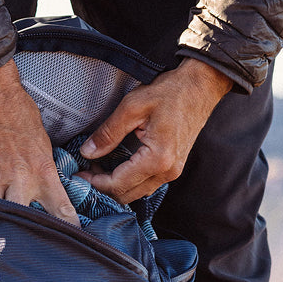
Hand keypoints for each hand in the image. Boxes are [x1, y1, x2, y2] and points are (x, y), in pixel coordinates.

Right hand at [0, 61, 80, 226]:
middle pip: (25, 219)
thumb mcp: (42, 142)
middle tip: (26, 251)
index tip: (71, 242)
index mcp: (43, 171)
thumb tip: (47, 188)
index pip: (60, 208)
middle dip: (26, 237)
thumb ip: (43, 169)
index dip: (67, 229)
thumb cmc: (18, 112)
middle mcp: (20, 178)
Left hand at [78, 59, 231, 204]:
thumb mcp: (132, 107)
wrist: (202, 86)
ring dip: (115, 185)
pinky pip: (145, 184)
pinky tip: (117, 166)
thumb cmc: (171, 92)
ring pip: (135, 193)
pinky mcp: (172, 168)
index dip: (95, 182)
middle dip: (103, 187)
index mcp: (157, 159)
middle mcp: (166, 172)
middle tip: (87, 171)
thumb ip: (108, 133)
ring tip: (99, 167)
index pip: (118, 184)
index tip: (80, 173)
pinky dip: (128, 181)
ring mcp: (171, 172)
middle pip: (126, 195)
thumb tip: (88, 152)